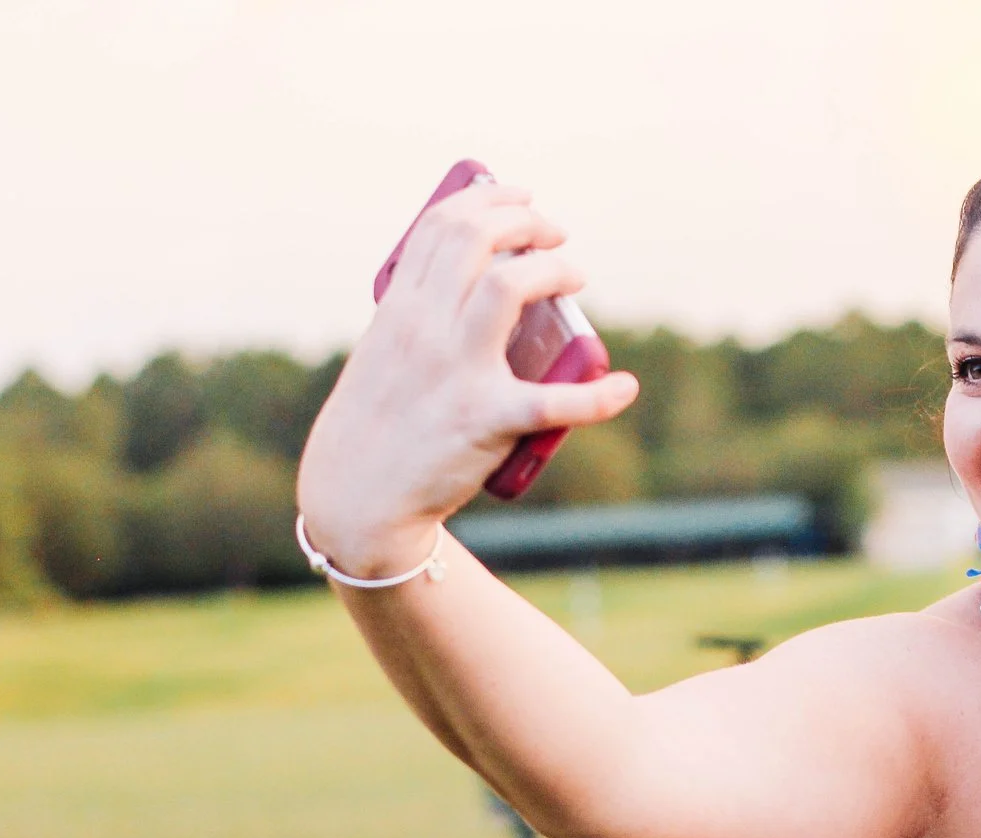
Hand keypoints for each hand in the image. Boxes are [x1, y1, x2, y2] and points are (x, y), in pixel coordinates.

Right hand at [296, 181, 639, 576]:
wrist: (358, 496)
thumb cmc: (378, 424)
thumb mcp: (383, 353)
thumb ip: (419, 318)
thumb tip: (468, 288)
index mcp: (398, 308)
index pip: (442, 227)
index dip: (488, 199)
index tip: (520, 197)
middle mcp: (424, 329)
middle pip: (480, 242)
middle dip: (528, 222)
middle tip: (555, 235)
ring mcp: (455, 372)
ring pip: (510, 288)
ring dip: (555, 271)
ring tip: (575, 278)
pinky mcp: (485, 421)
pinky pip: (553, 401)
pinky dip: (597, 395)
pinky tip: (622, 386)